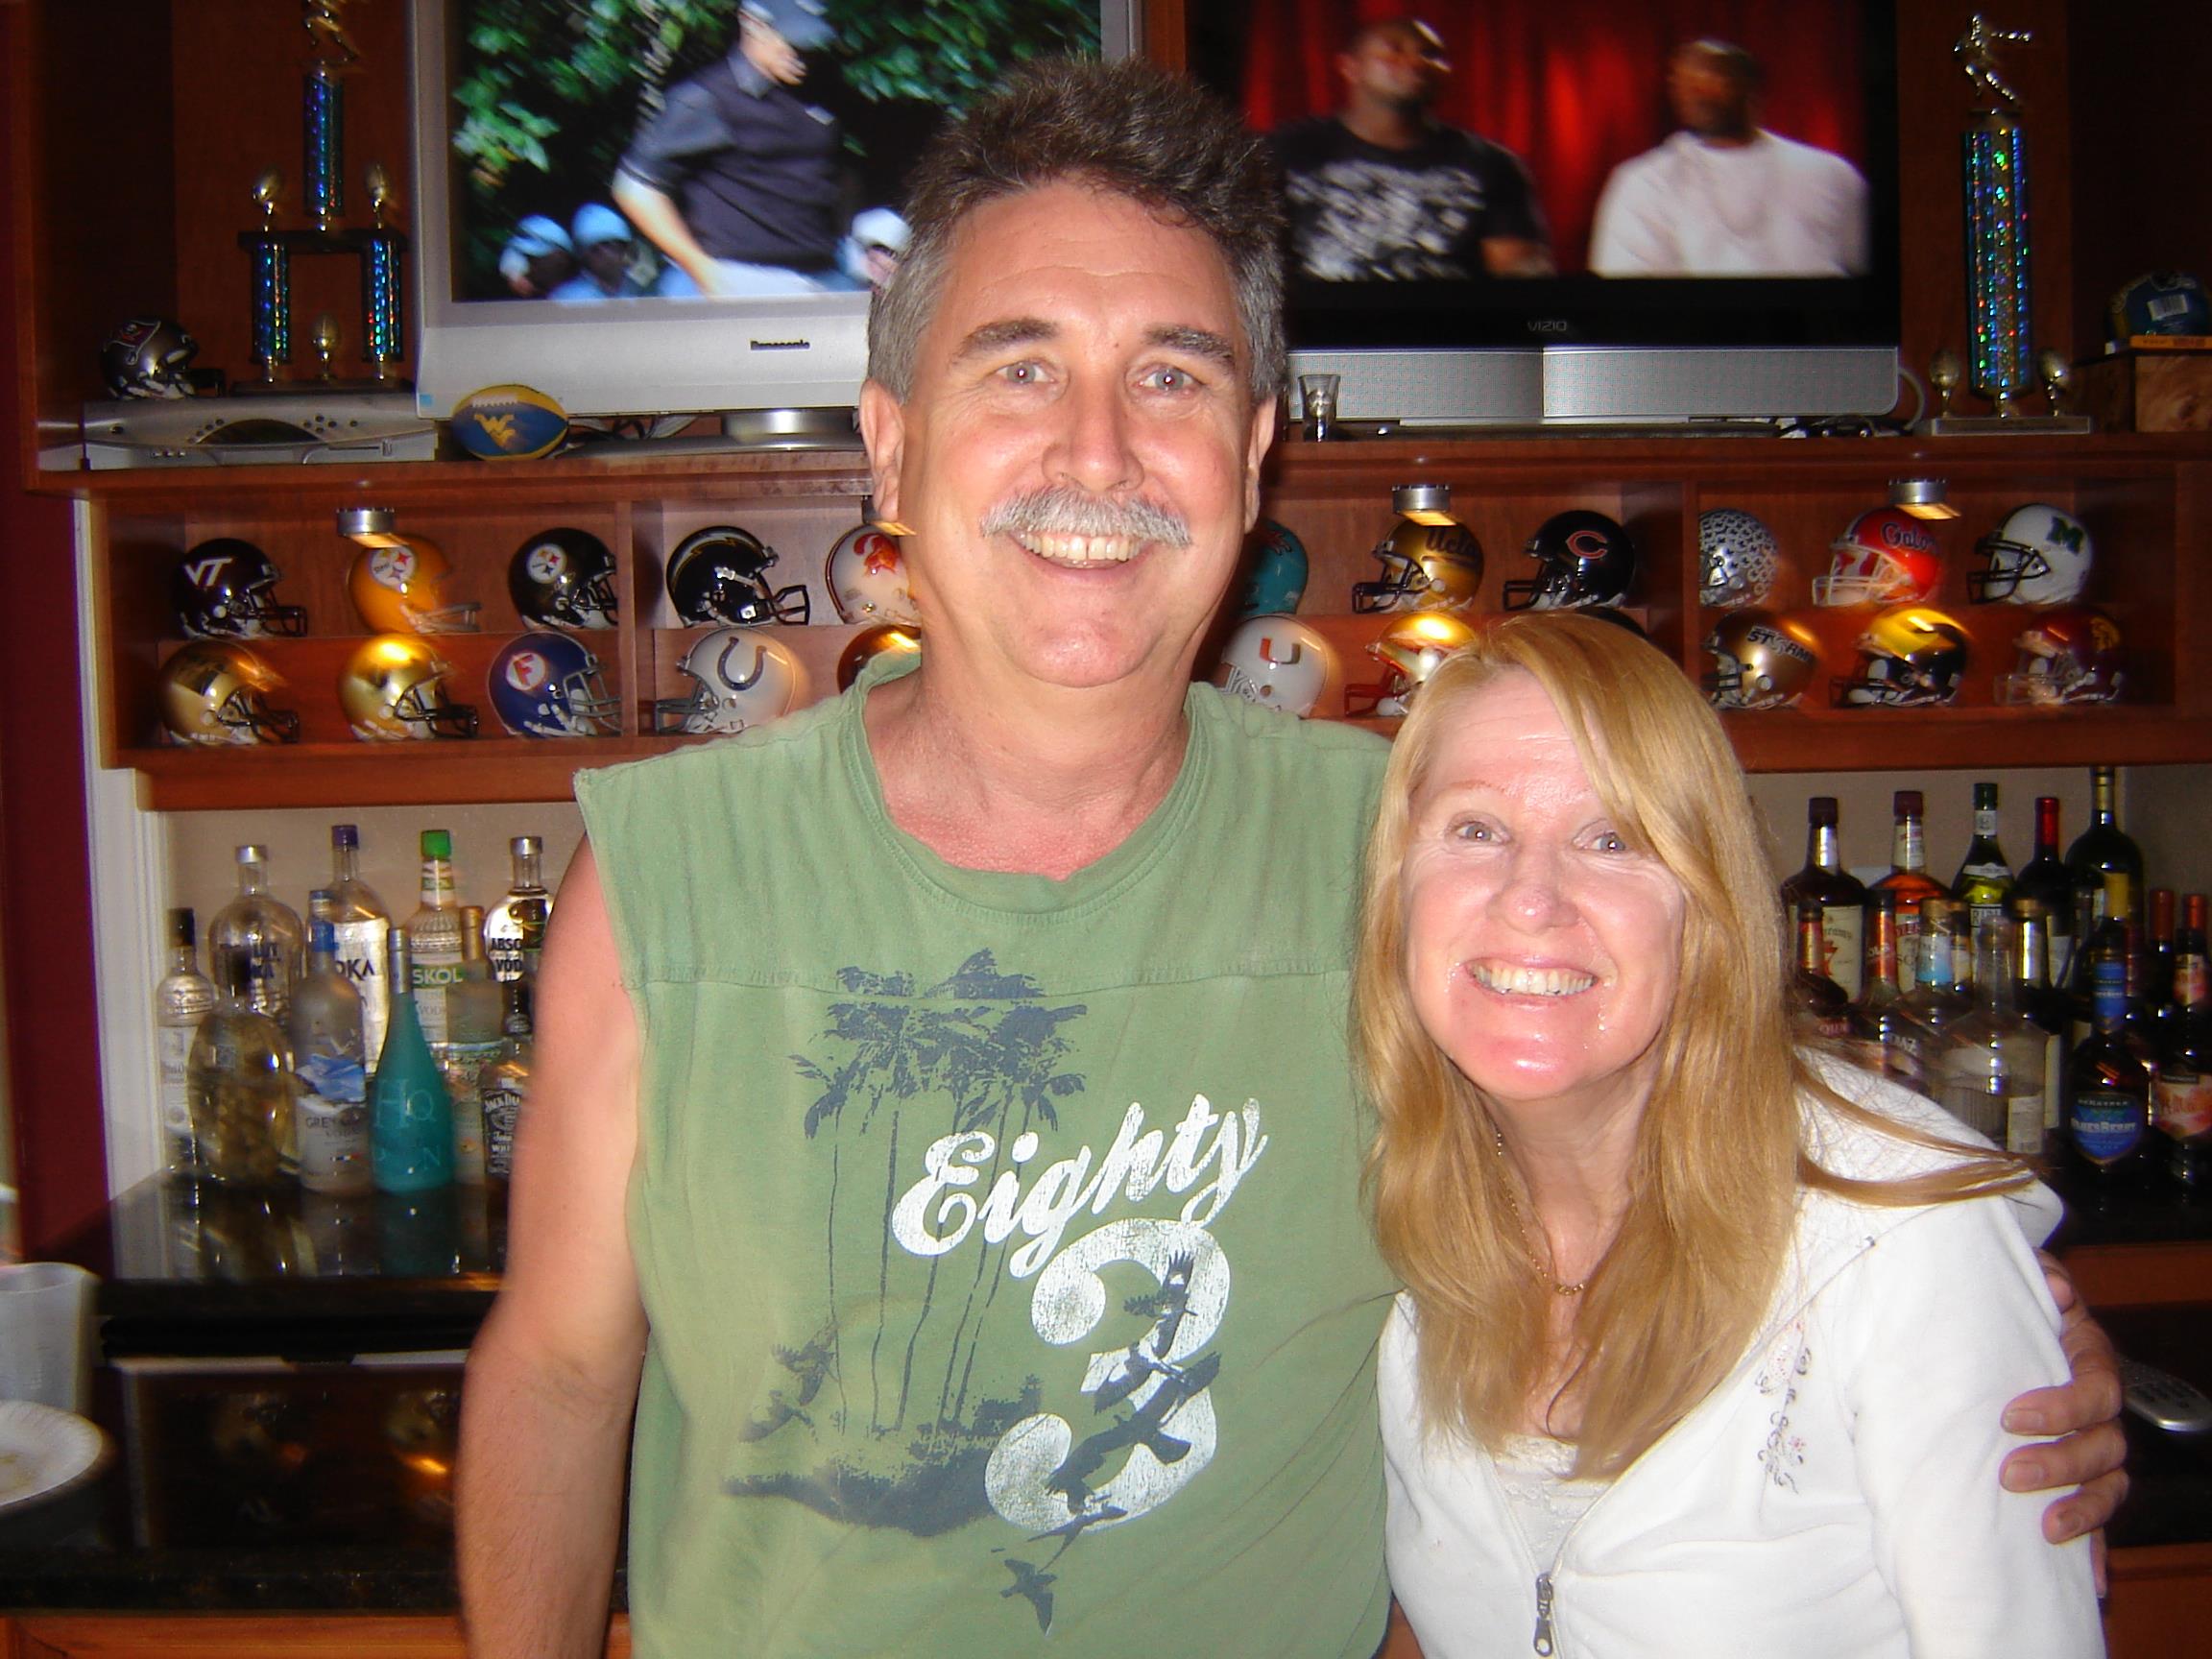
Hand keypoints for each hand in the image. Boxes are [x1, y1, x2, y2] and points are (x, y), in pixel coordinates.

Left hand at [1999, 1251, 2126, 1588]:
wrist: (1993, 1317)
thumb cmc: (2005, 1300)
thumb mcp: (2019, 1280)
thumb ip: (2040, 1280)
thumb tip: (2057, 1291)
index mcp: (2087, 1358)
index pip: (2096, 1390)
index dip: (2062, 1407)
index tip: (2012, 1416)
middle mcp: (2098, 1406)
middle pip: (2105, 1445)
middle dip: (2061, 1464)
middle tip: (2010, 1473)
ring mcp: (2093, 1443)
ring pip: (2109, 1484)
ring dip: (2083, 1510)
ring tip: (2045, 1526)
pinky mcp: (2077, 1475)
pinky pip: (2098, 1516)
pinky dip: (2095, 1547)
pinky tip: (2086, 1579)